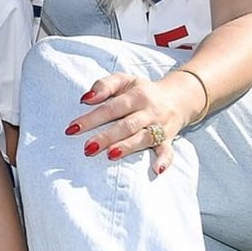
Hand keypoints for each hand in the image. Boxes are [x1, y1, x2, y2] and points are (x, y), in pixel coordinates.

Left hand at [63, 71, 202, 175]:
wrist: (179, 97)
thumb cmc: (142, 90)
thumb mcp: (124, 80)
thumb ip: (104, 85)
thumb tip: (86, 98)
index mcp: (136, 95)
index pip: (111, 108)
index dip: (91, 118)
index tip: (73, 129)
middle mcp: (149, 111)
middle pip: (126, 125)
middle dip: (106, 137)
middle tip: (87, 148)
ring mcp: (160, 126)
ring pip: (144, 138)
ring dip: (128, 147)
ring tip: (110, 155)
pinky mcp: (168, 139)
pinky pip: (168, 151)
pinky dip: (165, 161)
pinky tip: (157, 170)